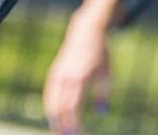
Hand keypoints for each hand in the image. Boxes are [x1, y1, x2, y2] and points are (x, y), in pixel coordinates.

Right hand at [44, 8, 114, 133]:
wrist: (86, 33)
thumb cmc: (101, 55)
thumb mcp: (107, 74)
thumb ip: (104, 94)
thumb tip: (102, 112)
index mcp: (80, 78)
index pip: (73, 106)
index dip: (73, 122)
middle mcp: (66, 77)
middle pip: (59, 107)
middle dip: (62, 125)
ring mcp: (58, 74)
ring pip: (50, 101)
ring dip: (53, 119)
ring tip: (58, 132)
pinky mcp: (54, 73)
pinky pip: (49, 94)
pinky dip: (50, 108)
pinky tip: (54, 118)